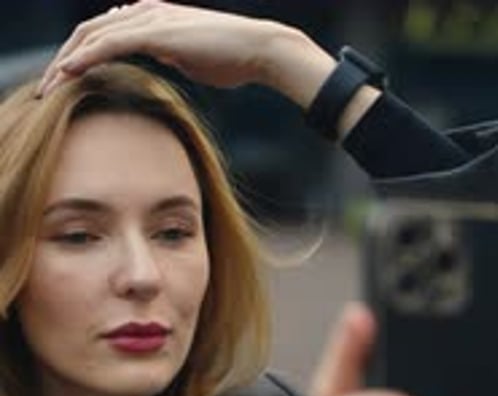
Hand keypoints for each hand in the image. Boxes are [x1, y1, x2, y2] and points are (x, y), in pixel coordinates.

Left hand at [37, 0, 333, 107]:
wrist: (258, 50)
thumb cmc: (232, 58)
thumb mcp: (192, 56)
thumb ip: (171, 53)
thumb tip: (164, 58)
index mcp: (150, 18)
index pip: (102, 35)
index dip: (79, 58)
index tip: (64, 84)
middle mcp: (144, 11)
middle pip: (88, 32)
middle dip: (63, 60)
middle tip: (46, 89)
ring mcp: (149, 17)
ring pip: (93, 36)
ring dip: (66, 61)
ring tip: (49, 87)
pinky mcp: (156, 31)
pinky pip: (110, 42)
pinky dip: (86, 57)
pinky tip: (69, 73)